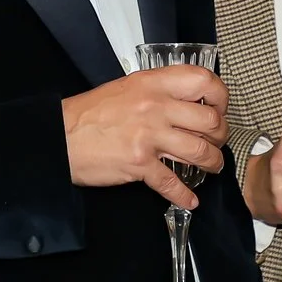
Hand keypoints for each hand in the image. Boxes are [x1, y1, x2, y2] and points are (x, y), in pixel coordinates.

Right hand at [62, 65, 226, 209]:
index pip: (204, 82)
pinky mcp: (140, 164)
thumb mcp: (128, 87)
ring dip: (212, 163)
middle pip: (209, 122)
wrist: (61, 136)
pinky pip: (172, 182)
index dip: (220, 97)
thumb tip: (188, 102)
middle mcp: (155, 106)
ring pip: (199, 152)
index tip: (219, 109)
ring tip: (211, 167)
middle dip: (220, 137)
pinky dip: (184, 195)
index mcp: (153, 83)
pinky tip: (189, 199)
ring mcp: (149, 136)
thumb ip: (159, 91)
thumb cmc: (91, 113)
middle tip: (216, 143)